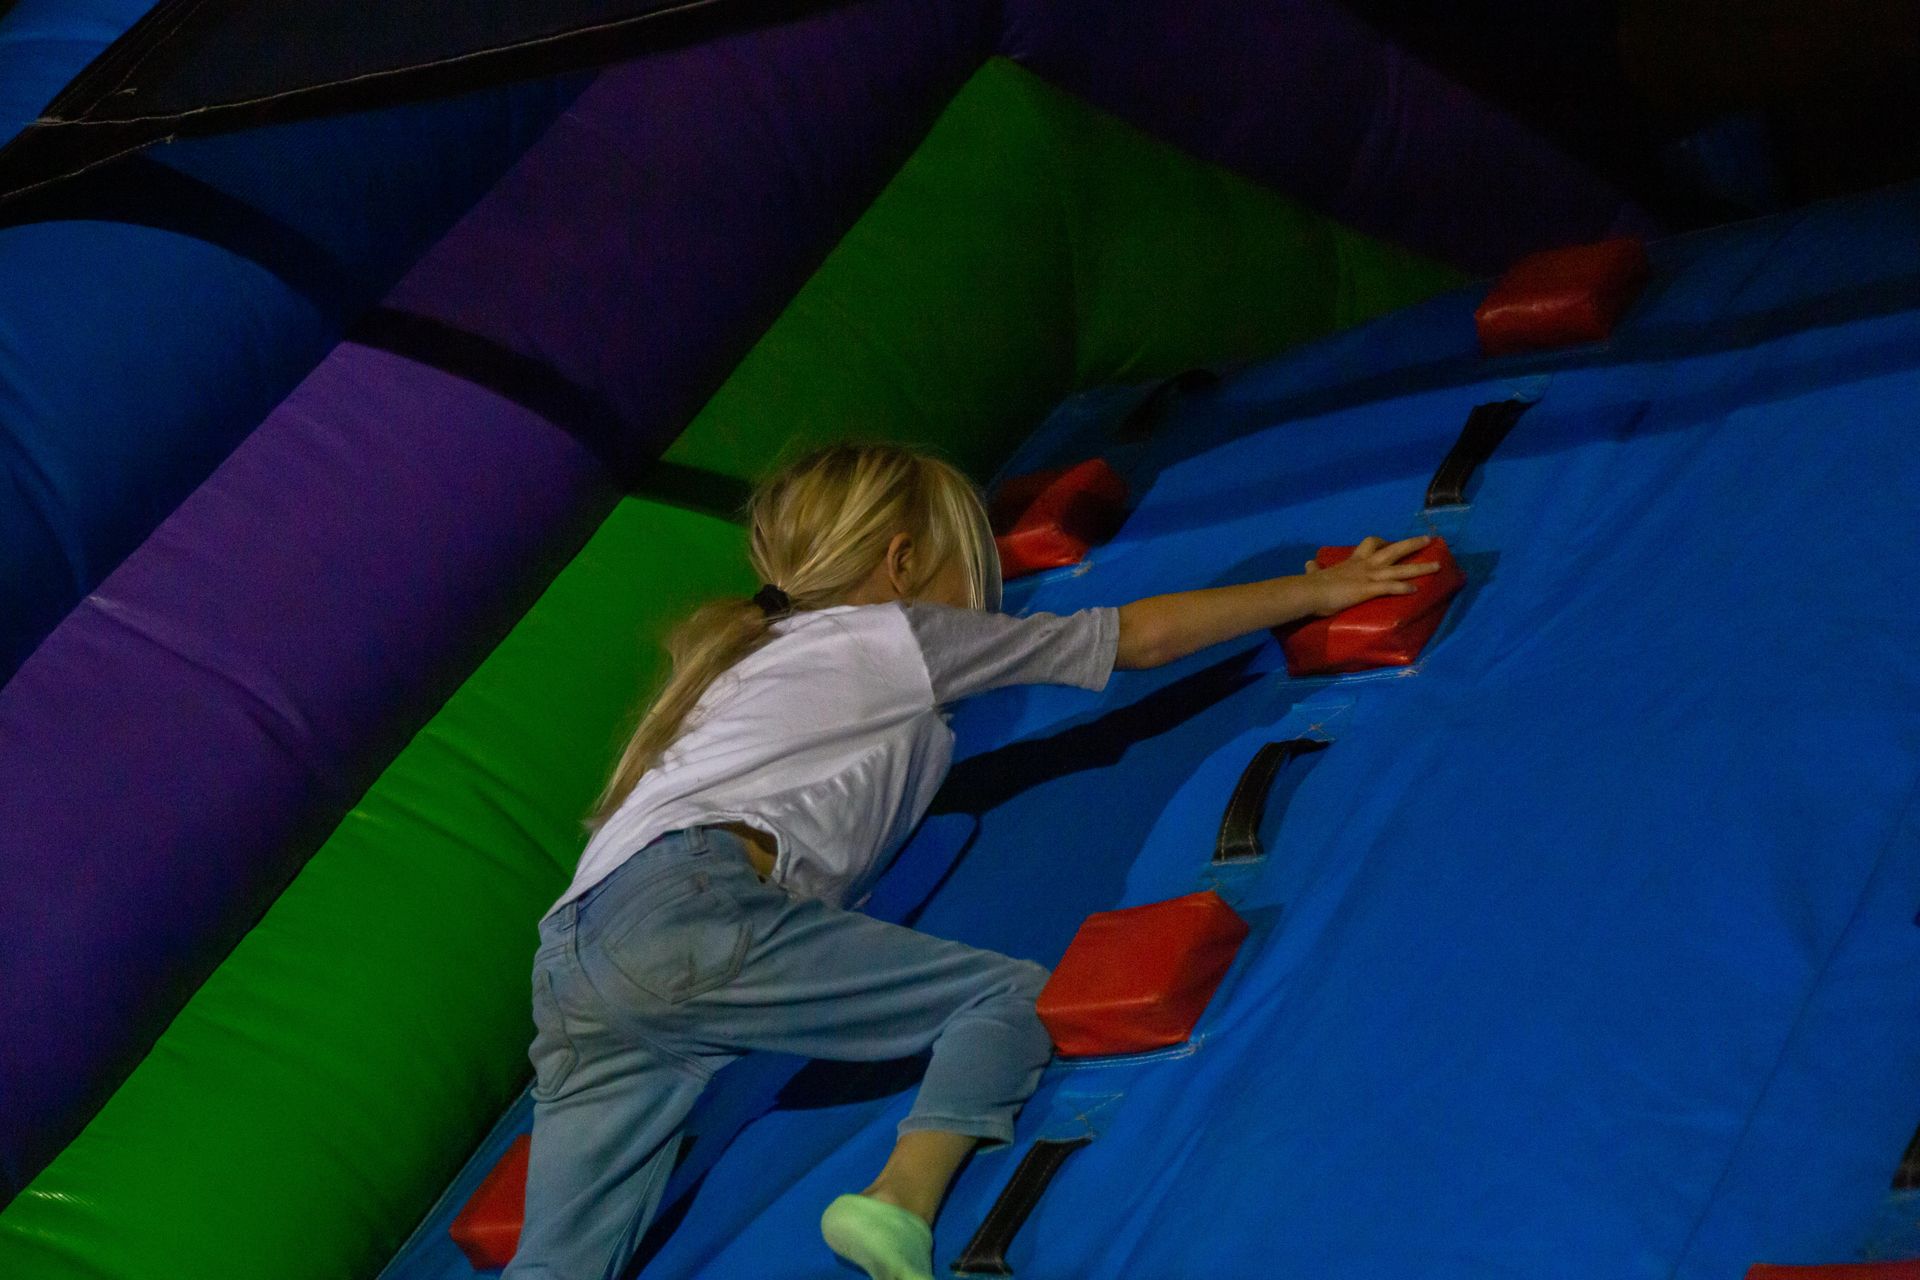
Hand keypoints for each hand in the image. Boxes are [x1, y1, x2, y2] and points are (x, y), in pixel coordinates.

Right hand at [1302, 535, 1440, 616]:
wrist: (1309, 592)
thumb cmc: (1312, 585)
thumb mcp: (1315, 574)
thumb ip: (1314, 570)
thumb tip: (1308, 564)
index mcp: (1353, 562)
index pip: (1371, 544)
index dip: (1382, 542)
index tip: (1389, 542)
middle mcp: (1365, 565)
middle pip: (1393, 550)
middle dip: (1412, 544)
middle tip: (1429, 539)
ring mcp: (1368, 576)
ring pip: (1399, 568)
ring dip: (1420, 567)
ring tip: (1437, 566)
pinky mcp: (1368, 589)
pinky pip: (1390, 586)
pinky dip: (1404, 587)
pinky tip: (1416, 590)